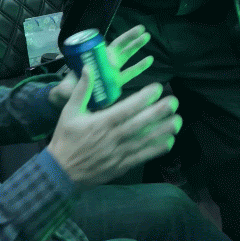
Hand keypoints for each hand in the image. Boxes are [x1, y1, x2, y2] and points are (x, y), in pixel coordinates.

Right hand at [47, 64, 181, 187]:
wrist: (60, 173)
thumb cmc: (65, 139)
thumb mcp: (69, 112)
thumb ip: (81, 90)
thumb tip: (88, 67)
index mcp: (101, 123)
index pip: (126, 109)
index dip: (143, 99)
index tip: (156, 88)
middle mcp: (112, 138)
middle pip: (139, 124)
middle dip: (158, 113)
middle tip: (174, 101)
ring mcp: (118, 153)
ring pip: (144, 140)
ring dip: (163, 130)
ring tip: (178, 120)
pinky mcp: (122, 165)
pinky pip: (142, 157)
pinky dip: (156, 150)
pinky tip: (170, 141)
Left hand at [49, 25, 152, 109]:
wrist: (69, 104)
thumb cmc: (68, 90)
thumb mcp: (69, 85)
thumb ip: (76, 82)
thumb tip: (87, 69)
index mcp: (97, 59)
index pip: (113, 46)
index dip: (125, 39)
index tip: (136, 32)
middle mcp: (106, 63)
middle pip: (122, 48)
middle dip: (132, 38)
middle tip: (143, 29)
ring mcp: (112, 73)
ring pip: (127, 58)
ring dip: (136, 48)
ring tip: (147, 37)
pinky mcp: (116, 84)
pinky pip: (130, 74)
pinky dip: (139, 67)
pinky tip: (149, 59)